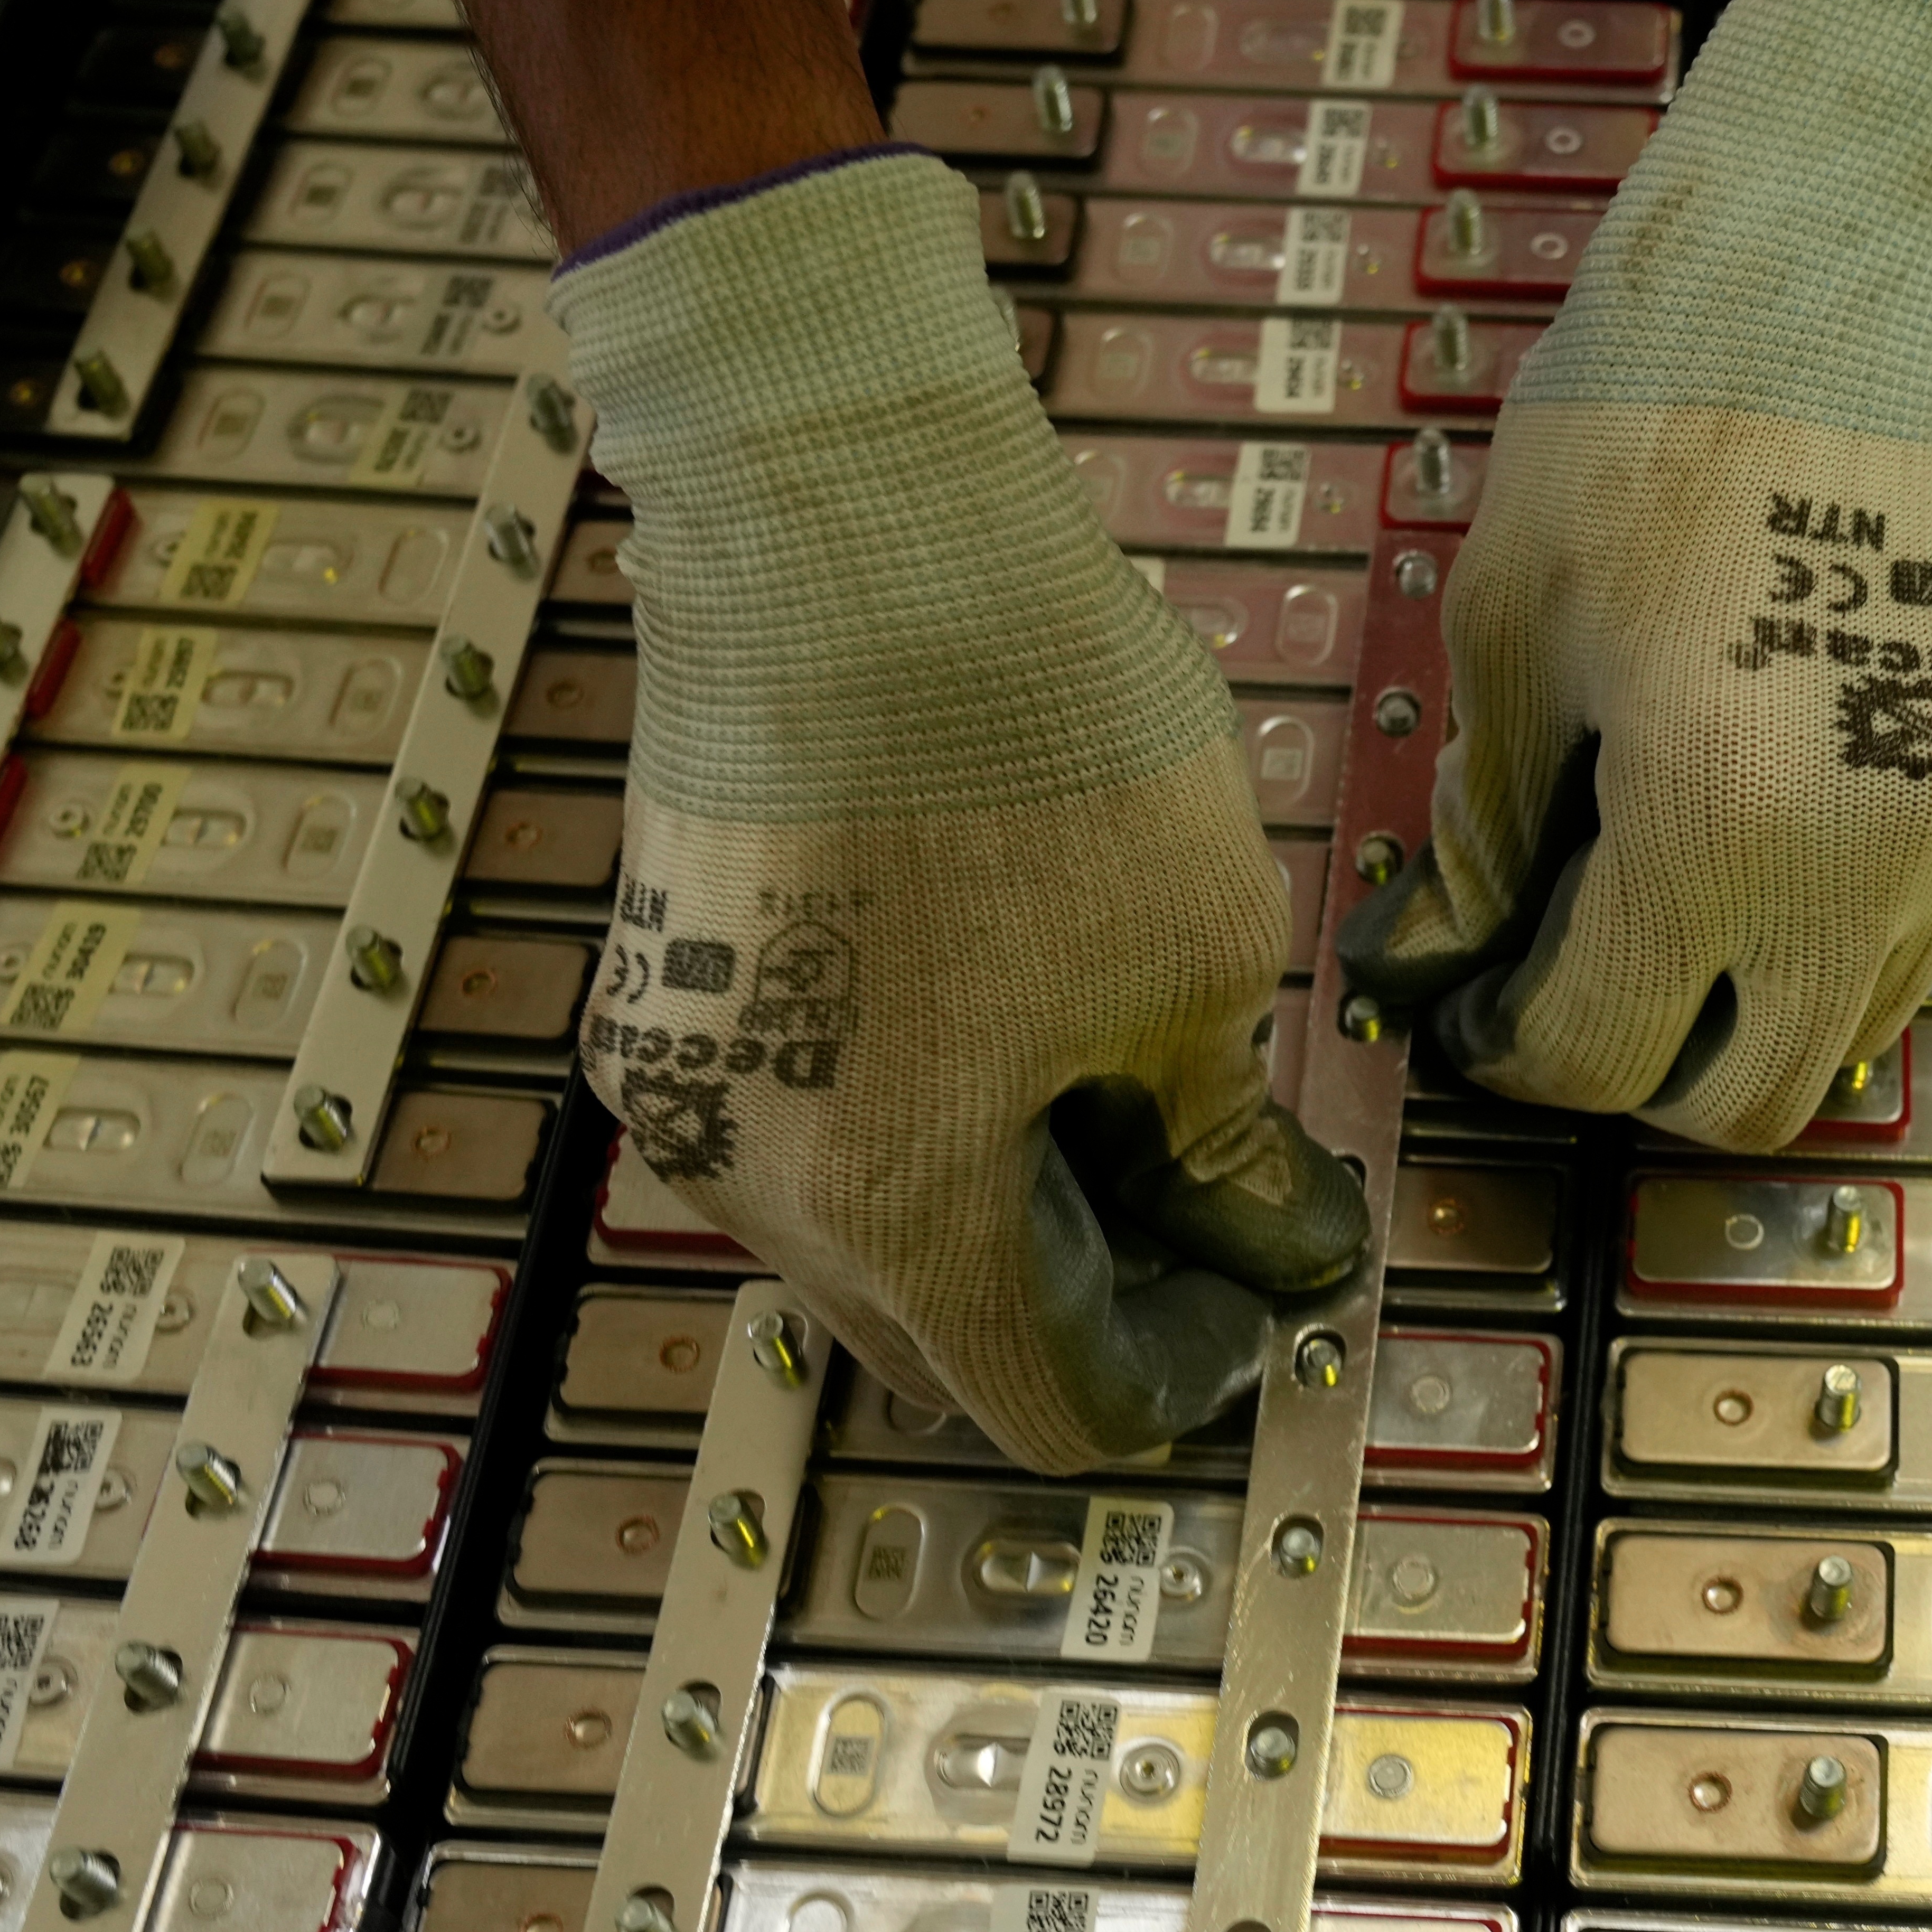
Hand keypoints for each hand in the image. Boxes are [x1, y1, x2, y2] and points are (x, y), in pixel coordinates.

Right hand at [559, 151, 1363, 1473]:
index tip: (1269, 1279)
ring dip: (991, 1213)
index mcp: (905, 1219)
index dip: (1185, 1368)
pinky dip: (902, 1122)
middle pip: (942, 1338)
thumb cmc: (1037, 741)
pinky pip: (794, 1123)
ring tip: (1118, 1100)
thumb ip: (1227, 1141)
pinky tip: (1003, 1027)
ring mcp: (685, 1089)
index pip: (1054, 1405)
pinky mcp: (658, 988)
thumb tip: (1273, 1239)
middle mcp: (760, 1190)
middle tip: (1212, 1205)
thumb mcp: (1201, 959)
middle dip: (1089, 1301)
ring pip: (859, 1234)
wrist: (837, 526)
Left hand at [1341, 0, 1931, 1149]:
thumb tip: (1452, 951)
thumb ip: (1485, 821)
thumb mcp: (1510, 614)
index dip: (1518, 1053)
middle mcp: (1871, 846)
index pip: (1602, 1052)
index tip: (1487, 1011)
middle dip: (1650, 1076)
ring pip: (1862, 1019)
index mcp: (1716, 809)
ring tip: (1690, 894)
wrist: (1868, 248)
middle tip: (1588, 993)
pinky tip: (1799, 787)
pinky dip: (1852, 899)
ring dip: (1760, 997)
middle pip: (1756, 1099)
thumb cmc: (1659, 400)